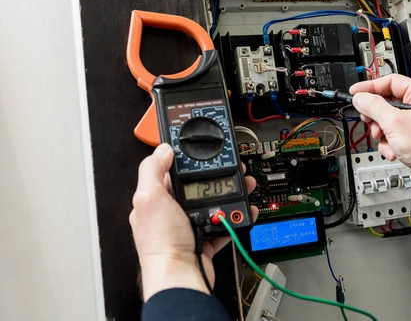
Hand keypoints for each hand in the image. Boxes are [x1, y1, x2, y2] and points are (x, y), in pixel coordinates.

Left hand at [129, 143, 257, 299]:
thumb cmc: (162, 242)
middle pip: (197, 187)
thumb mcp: (150, 197)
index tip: (205, 153)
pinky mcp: (204, 240)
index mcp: (155, 200)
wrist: (180, 276)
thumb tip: (162, 150)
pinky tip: (243, 211)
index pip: (171, 172)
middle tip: (233, 169)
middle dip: (216, 177)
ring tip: (244, 186)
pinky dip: (235, 217)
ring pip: (213, 204)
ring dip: (231, 194)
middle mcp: (171, 213)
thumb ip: (152, 169)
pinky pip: (223, 224)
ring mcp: (188, 227)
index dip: (188, 161)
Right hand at [351, 75, 410, 234]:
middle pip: (386, 102)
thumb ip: (373, 106)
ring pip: (387, 119)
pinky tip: (393, 150)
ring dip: (381, 133)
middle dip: (376, 116)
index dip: (370, 87)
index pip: (391, 82)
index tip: (356, 93)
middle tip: (369, 121)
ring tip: (384, 140)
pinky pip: (393, 133)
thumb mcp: (394, 123)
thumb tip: (360, 98)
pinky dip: (389, 142)